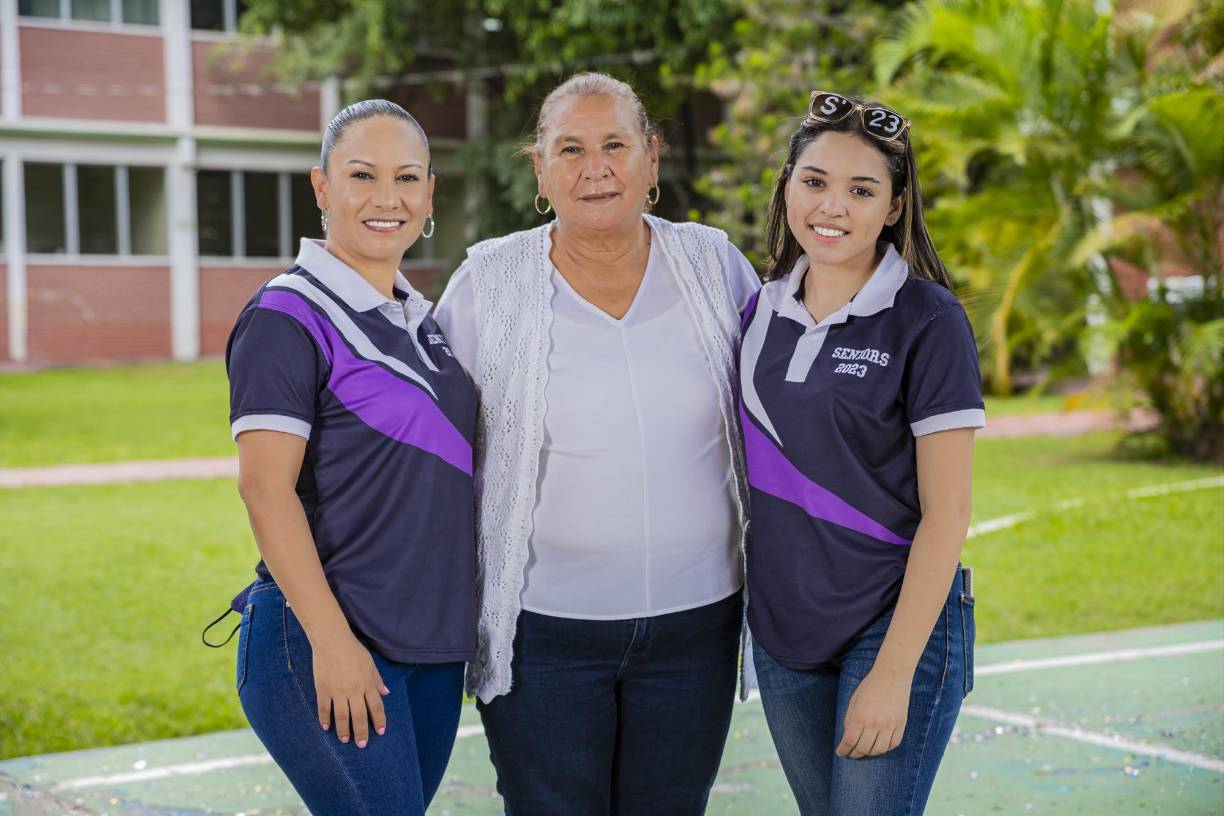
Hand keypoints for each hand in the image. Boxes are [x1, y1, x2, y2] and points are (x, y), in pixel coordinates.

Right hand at [311, 631, 389, 747]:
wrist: (332, 641)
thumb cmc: (353, 650)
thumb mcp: (370, 663)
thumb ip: (377, 679)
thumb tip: (386, 692)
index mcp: (367, 684)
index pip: (376, 707)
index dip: (379, 720)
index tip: (380, 732)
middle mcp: (354, 691)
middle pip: (359, 716)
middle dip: (362, 732)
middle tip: (362, 745)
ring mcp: (338, 692)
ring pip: (342, 716)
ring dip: (344, 730)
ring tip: (345, 740)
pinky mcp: (323, 690)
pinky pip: (324, 709)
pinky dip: (325, 719)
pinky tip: (326, 728)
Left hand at [836, 666, 911, 758]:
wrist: (892, 675)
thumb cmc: (870, 686)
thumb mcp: (854, 700)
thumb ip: (850, 718)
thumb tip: (847, 735)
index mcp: (860, 716)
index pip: (850, 740)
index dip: (843, 750)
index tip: (840, 753)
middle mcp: (875, 723)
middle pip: (864, 748)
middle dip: (855, 754)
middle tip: (852, 753)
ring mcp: (889, 725)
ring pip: (879, 750)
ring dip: (870, 753)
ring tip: (865, 750)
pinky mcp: (901, 724)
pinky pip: (894, 744)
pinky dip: (886, 748)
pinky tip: (880, 745)